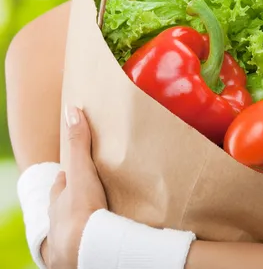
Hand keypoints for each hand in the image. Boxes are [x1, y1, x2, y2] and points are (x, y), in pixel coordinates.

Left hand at [44, 106, 107, 268]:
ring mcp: (69, 240)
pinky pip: (86, 246)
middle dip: (75, 200)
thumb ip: (78, 143)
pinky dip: (92, 241)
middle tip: (91, 193)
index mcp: (60, 201)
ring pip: (74, 226)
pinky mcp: (82, 256)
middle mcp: (59, 221)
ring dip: (84, 221)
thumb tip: (72, 109)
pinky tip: (101, 240)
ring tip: (100, 218)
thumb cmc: (82, 210)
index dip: (68, 178)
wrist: (86, 249)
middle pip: (65, 206)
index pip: (62, 185)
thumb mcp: (82, 171)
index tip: (75, 172)